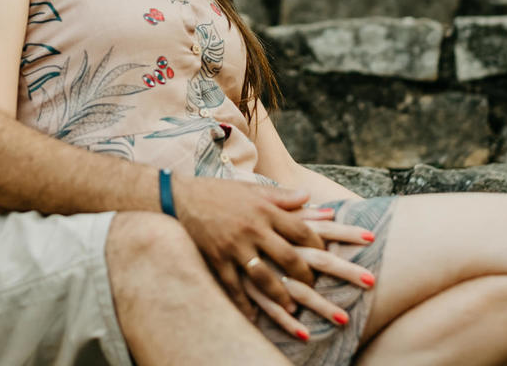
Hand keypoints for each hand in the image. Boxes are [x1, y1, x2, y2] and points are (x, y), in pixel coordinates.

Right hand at [173, 175, 325, 320]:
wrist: (178, 197)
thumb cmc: (218, 192)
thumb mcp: (251, 189)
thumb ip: (282, 196)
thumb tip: (310, 196)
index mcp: (264, 209)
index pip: (301, 230)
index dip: (319, 244)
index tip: (328, 255)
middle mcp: (252, 228)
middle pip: (288, 257)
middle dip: (306, 275)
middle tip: (314, 286)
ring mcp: (233, 246)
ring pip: (265, 277)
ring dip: (282, 295)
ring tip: (294, 308)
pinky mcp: (216, 259)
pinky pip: (234, 287)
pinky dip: (245, 305)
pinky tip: (255, 318)